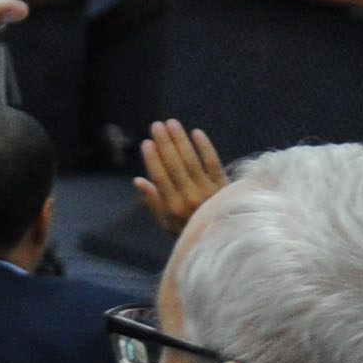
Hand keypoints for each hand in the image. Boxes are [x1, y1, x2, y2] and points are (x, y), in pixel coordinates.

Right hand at [135, 120, 227, 236]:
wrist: (222, 238)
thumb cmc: (188, 230)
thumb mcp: (166, 222)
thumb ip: (153, 201)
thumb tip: (138, 180)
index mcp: (173, 207)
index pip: (160, 178)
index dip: (153, 159)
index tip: (146, 142)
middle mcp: (191, 199)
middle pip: (175, 166)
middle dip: (165, 144)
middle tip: (157, 125)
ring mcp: (209, 192)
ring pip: (193, 161)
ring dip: (181, 140)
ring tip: (172, 123)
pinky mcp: (225, 186)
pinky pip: (213, 163)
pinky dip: (205, 147)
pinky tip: (196, 133)